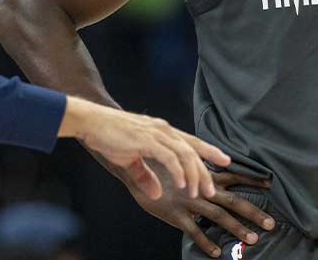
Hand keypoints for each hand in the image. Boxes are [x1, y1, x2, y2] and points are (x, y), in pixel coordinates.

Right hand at [59, 97, 230, 199]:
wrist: (91, 122)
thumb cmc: (109, 136)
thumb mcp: (130, 160)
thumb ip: (145, 176)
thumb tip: (155, 194)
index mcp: (162, 131)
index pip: (192, 141)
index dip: (210, 151)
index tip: (225, 160)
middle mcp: (164, 130)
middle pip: (193, 150)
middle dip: (205, 171)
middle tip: (212, 191)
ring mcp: (156, 134)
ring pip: (185, 154)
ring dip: (193, 175)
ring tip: (196, 193)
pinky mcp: (146, 140)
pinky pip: (169, 157)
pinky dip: (178, 171)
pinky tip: (181, 184)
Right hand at [123, 167, 275, 257]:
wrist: (132, 164)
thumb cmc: (155, 162)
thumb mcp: (178, 160)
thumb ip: (196, 166)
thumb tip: (210, 167)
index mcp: (202, 174)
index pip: (232, 176)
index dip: (251, 179)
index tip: (270, 184)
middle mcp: (200, 188)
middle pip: (232, 200)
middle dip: (253, 212)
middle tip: (271, 224)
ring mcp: (188, 202)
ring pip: (218, 216)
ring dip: (237, 228)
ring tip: (253, 239)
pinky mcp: (175, 214)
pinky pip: (193, 231)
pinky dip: (205, 242)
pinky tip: (216, 253)